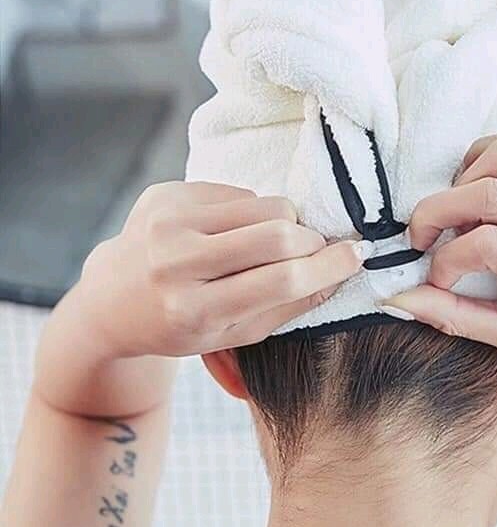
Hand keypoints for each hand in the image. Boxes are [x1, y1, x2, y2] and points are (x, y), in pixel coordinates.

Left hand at [68, 181, 365, 358]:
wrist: (110, 299)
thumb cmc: (180, 324)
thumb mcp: (231, 335)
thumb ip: (287, 307)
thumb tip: (340, 272)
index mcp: (194, 311)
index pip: (281, 281)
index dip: (328, 267)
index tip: (356, 255)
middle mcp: (176, 263)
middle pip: (277, 235)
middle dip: (310, 240)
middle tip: (315, 249)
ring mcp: (167, 222)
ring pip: (263, 204)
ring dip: (283, 222)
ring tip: (268, 242)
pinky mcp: (164, 193)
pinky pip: (237, 191)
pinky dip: (249, 211)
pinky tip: (228, 231)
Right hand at [382, 130, 496, 380]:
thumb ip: (465, 320)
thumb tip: (402, 299)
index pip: (492, 246)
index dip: (446, 260)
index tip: (435, 281)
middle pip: (491, 191)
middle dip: (437, 210)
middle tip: (420, 238)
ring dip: (462, 179)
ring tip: (456, 215)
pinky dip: (489, 156)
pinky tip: (481, 190)